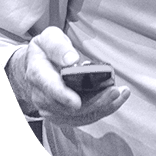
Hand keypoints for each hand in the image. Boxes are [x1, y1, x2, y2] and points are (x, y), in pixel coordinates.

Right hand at [8, 26, 129, 126]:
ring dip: (103, 107)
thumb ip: (58, 46)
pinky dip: (103, 109)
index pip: (49, 87)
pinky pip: (84, 118)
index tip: (76, 101)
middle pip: (69, 107)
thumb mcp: (48, 38)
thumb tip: (71, 60)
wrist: (34, 68)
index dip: (62, 95)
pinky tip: (117, 98)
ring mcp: (52, 109)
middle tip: (115, 91)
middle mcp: (42, 97)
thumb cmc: (44, 50)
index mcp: (38, 74)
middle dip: (94, 101)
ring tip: (121, 93)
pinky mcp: (63, 116)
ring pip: (79, 116)